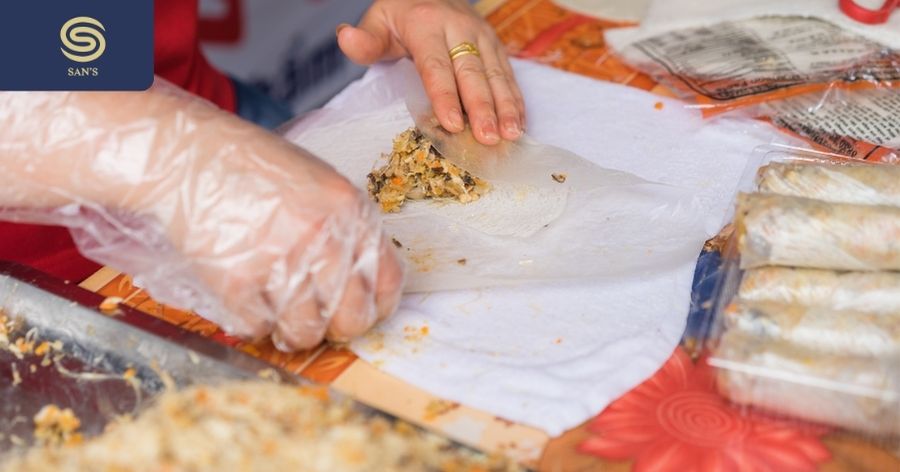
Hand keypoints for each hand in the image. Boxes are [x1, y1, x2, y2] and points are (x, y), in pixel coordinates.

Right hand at [0, 83, 404, 351]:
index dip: (376, 309)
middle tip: (314, 320)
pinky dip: (250, 322)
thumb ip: (346, 230)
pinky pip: (257, 327)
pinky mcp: (237, 279)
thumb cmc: (253, 169)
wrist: (187, 155)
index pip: (389, 283)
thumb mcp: (318, 185)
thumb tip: (363, 286)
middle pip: (352, 319)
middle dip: (334, 329)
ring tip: (275, 312)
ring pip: (305, 332)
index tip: (361, 314)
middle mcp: (324, 237)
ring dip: (290, 331)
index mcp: (352, 210)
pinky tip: (244, 296)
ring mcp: (281, 259)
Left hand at [337, 0, 524, 145]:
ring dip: (505, 106)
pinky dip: (515, 99)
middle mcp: (459, 28)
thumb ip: (365, 40)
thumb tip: (345, 38)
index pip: (436, 66)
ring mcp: (482, 36)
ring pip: (495, 74)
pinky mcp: (496, 45)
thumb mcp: (378, 20)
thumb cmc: (401, 15)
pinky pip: (507, 73)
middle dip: (482, 107)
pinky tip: (519, 122)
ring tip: (511, 134)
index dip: (445, 96)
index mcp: (427, 24)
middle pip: (471, 73)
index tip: (452, 125)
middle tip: (488, 138)